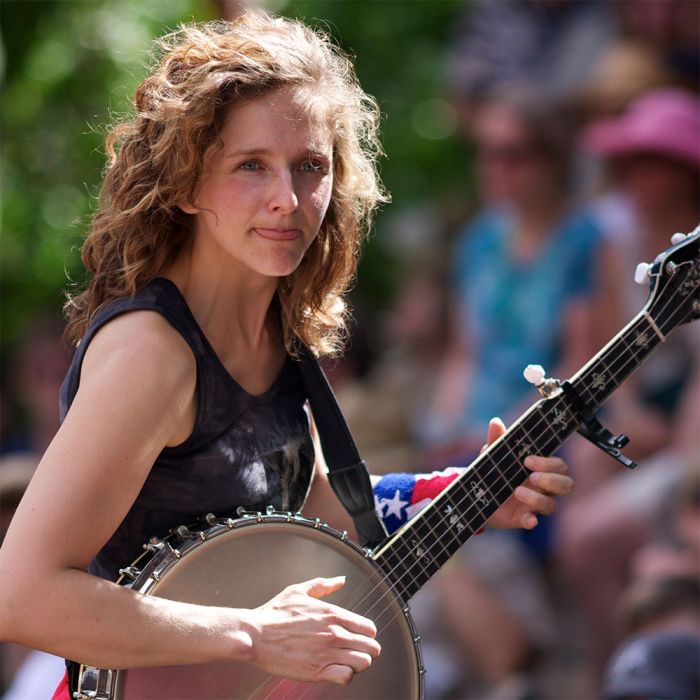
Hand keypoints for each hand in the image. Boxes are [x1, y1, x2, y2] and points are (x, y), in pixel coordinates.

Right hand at [246, 576, 380, 685]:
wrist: (255, 635)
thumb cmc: (274, 613)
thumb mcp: (299, 590)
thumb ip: (324, 585)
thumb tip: (341, 580)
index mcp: (333, 614)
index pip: (369, 628)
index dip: (367, 634)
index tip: (358, 637)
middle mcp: (335, 633)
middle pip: (372, 648)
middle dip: (366, 650)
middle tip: (354, 652)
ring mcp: (327, 653)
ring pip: (363, 663)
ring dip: (357, 664)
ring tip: (345, 662)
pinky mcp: (317, 671)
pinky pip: (346, 677)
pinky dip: (344, 676)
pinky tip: (334, 670)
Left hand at [483, 417, 573, 529]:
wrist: (476, 495)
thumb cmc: (493, 471)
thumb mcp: (492, 454)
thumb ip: (496, 439)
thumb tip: (495, 422)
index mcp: (539, 468)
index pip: (558, 465)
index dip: (548, 463)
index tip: (527, 460)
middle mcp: (542, 487)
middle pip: (566, 485)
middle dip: (552, 480)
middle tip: (531, 476)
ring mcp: (534, 504)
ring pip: (552, 505)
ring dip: (538, 498)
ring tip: (517, 492)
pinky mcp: (522, 518)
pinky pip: (533, 521)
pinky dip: (531, 520)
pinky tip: (528, 519)